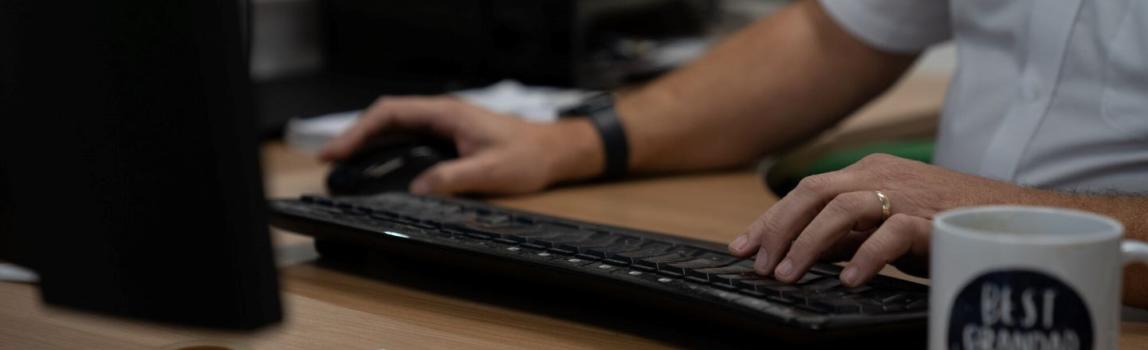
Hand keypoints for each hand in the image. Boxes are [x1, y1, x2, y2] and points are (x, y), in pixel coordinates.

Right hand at [320, 96, 601, 194]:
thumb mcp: (491, 171)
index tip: (339, 150)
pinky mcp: (449, 138)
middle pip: (387, 118)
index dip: (359, 129)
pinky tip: (378, 165)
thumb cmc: (527, 156)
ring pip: (397, 127)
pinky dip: (388, 149)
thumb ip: (453, 178)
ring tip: (345, 164)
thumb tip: (418, 188)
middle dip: (356, 136)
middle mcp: (442, 114)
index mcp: (447, 113)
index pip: (391, 113)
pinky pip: (411, 138)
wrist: (552, 151)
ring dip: (370, 142)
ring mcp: (445, 125)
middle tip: (331, 161)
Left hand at [727, 154, 1040, 286]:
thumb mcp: (884, 225)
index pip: (805, 191)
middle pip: (813, 192)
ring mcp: (907, 195)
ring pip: (843, 208)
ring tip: (789, 274)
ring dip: (809, 242)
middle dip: (778, 228)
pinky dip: (865, 257)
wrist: (1013, 220)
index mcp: (867, 172)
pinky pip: (892, 233)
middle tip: (760, 264)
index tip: (741, 247)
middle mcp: (881, 176)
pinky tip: (847, 280)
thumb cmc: (946, 222)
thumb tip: (802, 251)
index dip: (770, 219)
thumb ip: (846, 233)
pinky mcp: (933, 219)